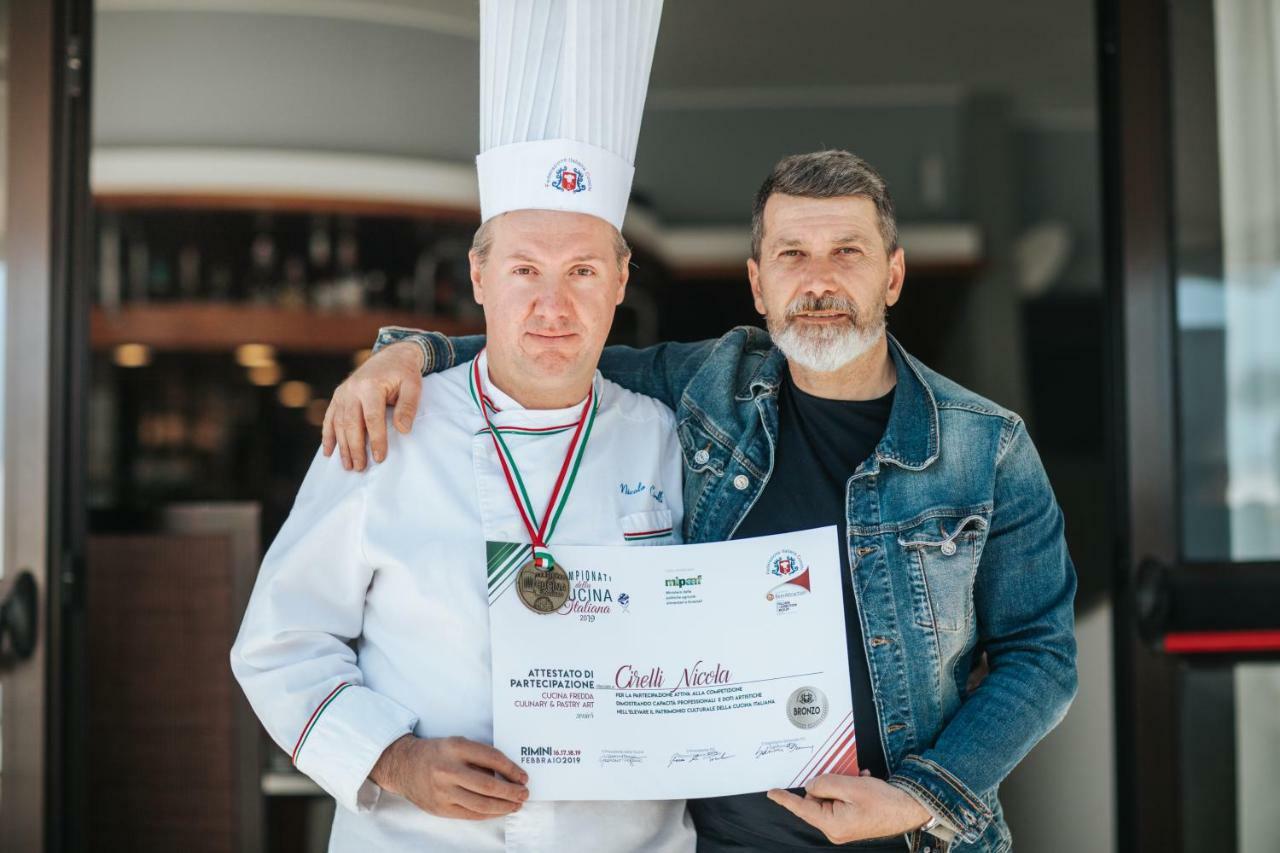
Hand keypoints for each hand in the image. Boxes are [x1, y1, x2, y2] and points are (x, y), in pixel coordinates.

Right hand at [322, 342, 424, 470]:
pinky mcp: (338, 395)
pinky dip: (328, 435)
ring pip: (339, 423)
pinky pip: (330, 417)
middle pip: (351, 424)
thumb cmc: (405, 373)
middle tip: (360, 468)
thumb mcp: (413, 386)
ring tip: (348, 465)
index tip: (379, 458)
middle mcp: (352, 389)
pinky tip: (328, 452)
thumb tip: (403, 430)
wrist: (392, 356)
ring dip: (342, 446)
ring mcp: (343, 392)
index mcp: (370, 386)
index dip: (375, 440)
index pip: (372, 418)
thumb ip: (408, 407)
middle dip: (355, 448)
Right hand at [370, 734, 528, 819]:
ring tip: (516, 804)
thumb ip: (479, 756)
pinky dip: (489, 814)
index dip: (512, 769)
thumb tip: (508, 774)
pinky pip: (470, 814)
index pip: (492, 758)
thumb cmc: (437, 753)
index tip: (523, 776)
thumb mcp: (457, 744)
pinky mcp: (440, 808)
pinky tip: (500, 810)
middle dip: (511, 791)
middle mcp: (448, 769)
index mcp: (455, 748)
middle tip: (524, 793)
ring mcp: (443, 791)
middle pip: (489, 785)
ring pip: (481, 804)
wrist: (404, 766)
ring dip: (504, 806)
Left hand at [767, 772, 931, 844]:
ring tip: (859, 780)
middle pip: (816, 798)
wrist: (909, 809)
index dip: (785, 799)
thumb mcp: (850, 787)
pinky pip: (840, 801)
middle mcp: (834, 829)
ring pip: (830, 797)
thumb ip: (825, 783)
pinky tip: (862, 783)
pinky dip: (849, 789)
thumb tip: (811, 785)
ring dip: (842, 784)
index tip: (772, 792)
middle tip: (846, 776)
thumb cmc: (884, 801)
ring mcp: (842, 826)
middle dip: (828, 783)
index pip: (802, 808)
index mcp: (831, 824)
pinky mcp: (850, 822)